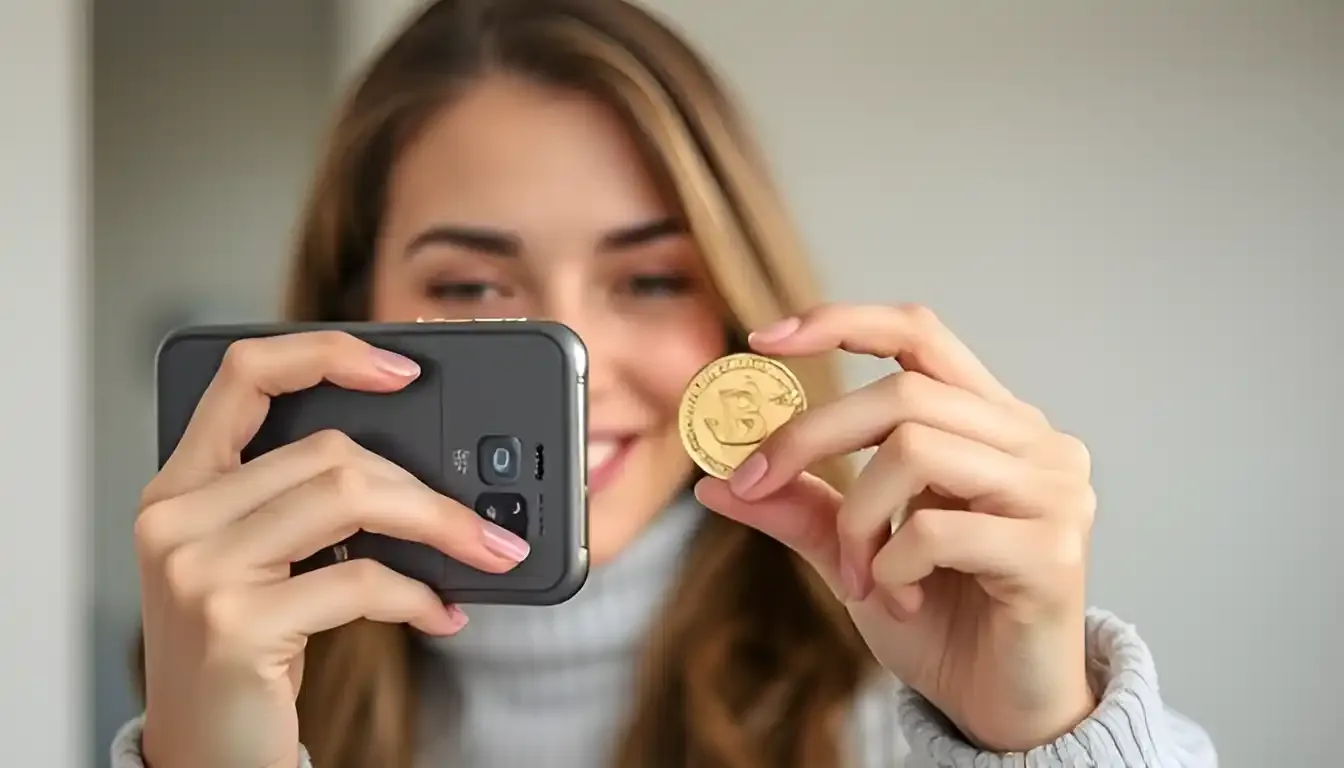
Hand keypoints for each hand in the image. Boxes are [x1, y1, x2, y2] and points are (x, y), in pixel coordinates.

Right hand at [135, 332, 529, 767]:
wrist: (204, 758)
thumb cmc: (244, 655)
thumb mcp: (259, 564)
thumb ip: (306, 504)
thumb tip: (428, 468)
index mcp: (180, 486)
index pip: (243, 375)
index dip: (325, 354)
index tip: (403, 369)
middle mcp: (175, 518)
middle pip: (328, 448)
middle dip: (424, 484)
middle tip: (484, 522)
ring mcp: (197, 569)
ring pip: (351, 495)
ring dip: (441, 525)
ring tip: (485, 552)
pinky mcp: (233, 623)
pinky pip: (360, 579)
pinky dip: (418, 594)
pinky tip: (440, 612)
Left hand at [696, 303, 1097, 751]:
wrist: (1000, 710)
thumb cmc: (939, 619)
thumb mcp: (854, 553)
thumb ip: (799, 509)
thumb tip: (710, 482)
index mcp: (989, 422)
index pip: (919, 333)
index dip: (841, 321)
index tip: (763, 337)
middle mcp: (1032, 441)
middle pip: (901, 392)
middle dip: (808, 436)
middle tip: (751, 483)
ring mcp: (1053, 490)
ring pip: (915, 449)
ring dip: (858, 518)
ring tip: (862, 576)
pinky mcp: (1053, 549)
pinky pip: (936, 527)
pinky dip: (892, 563)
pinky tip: (902, 597)